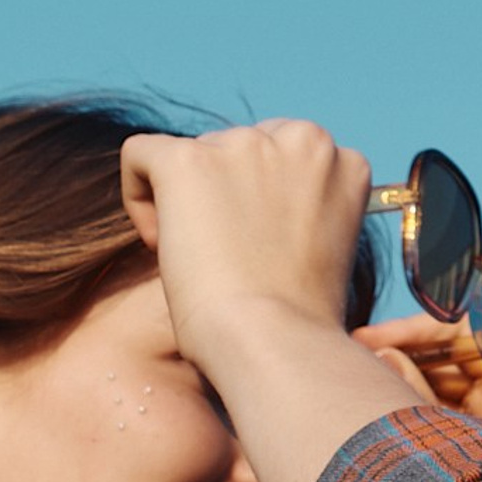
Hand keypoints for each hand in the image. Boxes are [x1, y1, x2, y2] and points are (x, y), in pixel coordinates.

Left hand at [120, 117, 371, 365]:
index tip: (257, 249)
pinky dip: (139, 197)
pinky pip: (140, 156)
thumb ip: (302, 207)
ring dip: (187, 202)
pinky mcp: (189, 160)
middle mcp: (301, 139)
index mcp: (342, 161)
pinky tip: (158, 242)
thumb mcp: (324, 247)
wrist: (273, 342)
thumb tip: (254, 205)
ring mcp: (245, 144)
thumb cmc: (298, 319)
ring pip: (193, 154)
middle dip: (223, 194)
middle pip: (238, 147)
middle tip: (224, 258)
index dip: (262, 202)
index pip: (285, 157)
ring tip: (197, 261)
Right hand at [352, 312, 481, 431]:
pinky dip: (415, 404)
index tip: (374, 338)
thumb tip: (380, 353)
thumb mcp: (442, 441)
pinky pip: (447, 406)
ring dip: (405, 377)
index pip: (467, 328)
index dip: (418, 328)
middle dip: (404, 352)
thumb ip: (411, 396)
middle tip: (354, 355)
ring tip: (358, 382)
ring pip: (446, 379)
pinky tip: (377, 409)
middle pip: (453, 351)